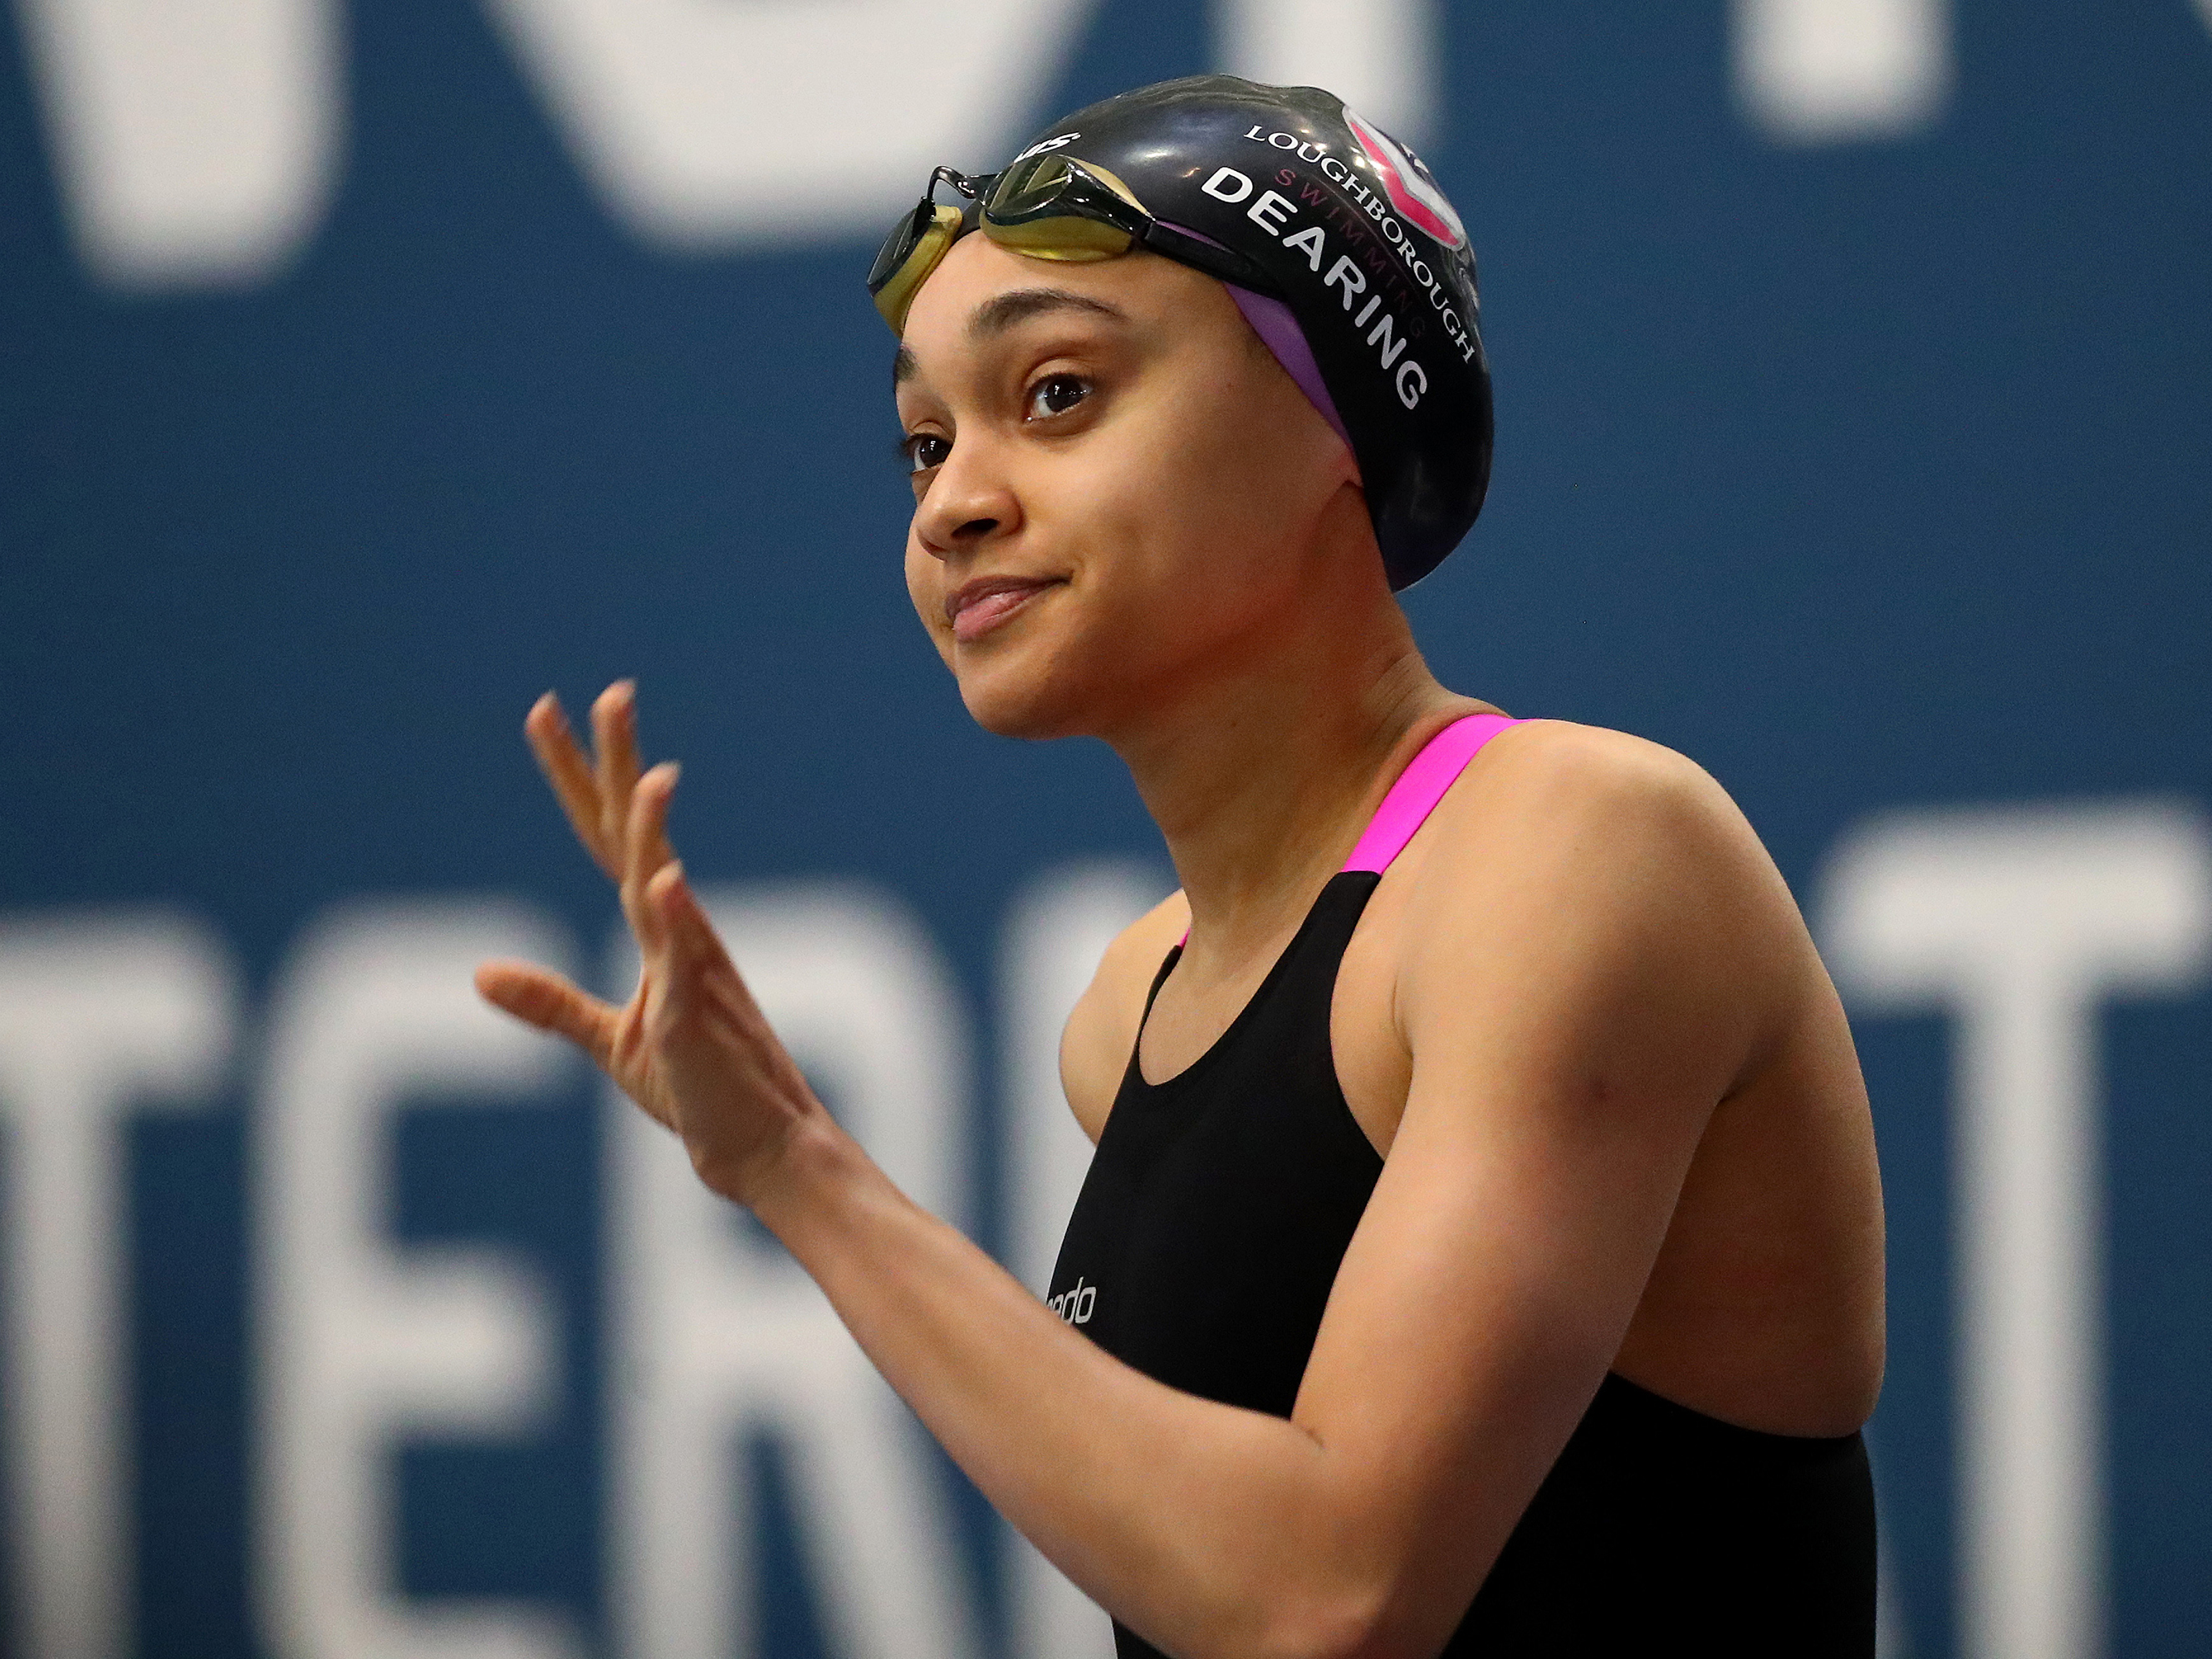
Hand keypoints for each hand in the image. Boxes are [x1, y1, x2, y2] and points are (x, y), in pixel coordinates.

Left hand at [474, 681, 825, 1204]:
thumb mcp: (610, 1039)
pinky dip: (673, 920)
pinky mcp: (696, 1019)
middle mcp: (677, 933)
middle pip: (636, 833)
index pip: (608, 836)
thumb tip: (480, 973)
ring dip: (656, 828)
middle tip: (611, 691)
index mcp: (658, 930)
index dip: (577, 776)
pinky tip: (663, 880)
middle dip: (620, 764)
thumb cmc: (699, 1092)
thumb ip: (551, 1003)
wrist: (761, 1150)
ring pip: (662, 884)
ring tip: (653, 772)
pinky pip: (683, 964)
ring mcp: (691, 972)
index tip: (547, 711)